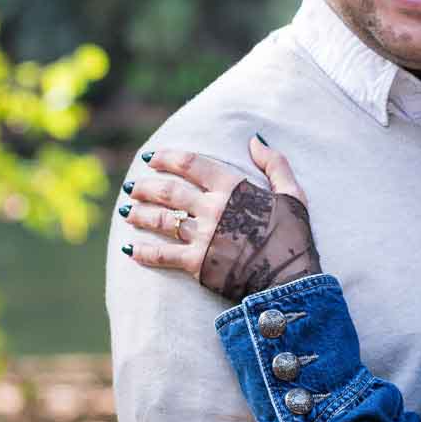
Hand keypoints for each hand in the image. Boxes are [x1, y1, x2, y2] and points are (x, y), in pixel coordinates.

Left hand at [122, 136, 320, 298]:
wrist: (291, 281)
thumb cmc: (293, 238)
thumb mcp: (293, 194)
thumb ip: (274, 164)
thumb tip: (255, 140)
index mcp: (233, 188)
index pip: (191, 164)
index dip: (166, 157)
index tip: (151, 158)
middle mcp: (213, 209)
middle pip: (169, 191)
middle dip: (146, 187)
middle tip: (132, 187)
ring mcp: (203, 236)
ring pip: (161, 221)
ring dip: (139, 215)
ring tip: (127, 212)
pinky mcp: (197, 264)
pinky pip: (163, 255)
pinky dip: (144, 252)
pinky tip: (131, 250)